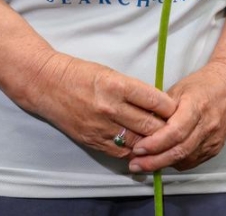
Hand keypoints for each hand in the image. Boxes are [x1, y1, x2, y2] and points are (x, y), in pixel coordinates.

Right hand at [27, 53, 177, 159]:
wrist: (46, 83)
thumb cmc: (80, 73)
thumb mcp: (111, 73)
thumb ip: (134, 91)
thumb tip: (159, 105)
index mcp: (118, 85)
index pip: (156, 102)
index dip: (172, 109)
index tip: (179, 110)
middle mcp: (111, 108)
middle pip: (151, 126)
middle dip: (166, 129)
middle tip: (176, 129)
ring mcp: (100, 127)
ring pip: (138, 142)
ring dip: (152, 143)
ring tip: (161, 140)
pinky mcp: (91, 140)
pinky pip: (121, 152)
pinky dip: (133, 151)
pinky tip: (140, 147)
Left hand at [127, 61, 225, 172]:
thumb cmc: (203, 84)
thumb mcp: (178, 88)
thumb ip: (161, 109)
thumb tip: (140, 126)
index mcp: (197, 106)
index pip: (175, 132)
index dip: (155, 143)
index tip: (138, 148)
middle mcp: (208, 125)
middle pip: (180, 150)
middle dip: (155, 160)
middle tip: (135, 164)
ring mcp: (213, 139)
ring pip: (185, 159)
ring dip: (163, 164)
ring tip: (143, 164)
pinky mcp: (216, 148)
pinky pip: (193, 161)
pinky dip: (176, 162)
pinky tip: (162, 160)